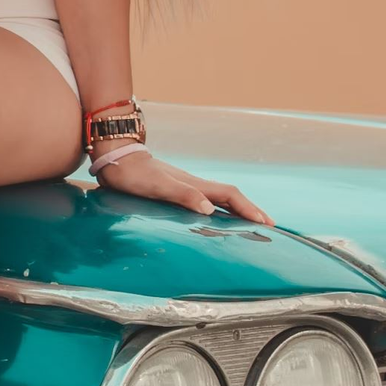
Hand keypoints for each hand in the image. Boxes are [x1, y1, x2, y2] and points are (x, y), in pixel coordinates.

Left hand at [95, 147, 267, 222]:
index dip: (248, 209)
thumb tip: (209, 210)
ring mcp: (186, 187)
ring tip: (249, 225)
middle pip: (230, 197)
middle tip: (268, 225)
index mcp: (195, 185)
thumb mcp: (158, 187)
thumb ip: (184, 195)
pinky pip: (205, 202)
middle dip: (250, 210)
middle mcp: (195, 185)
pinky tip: (215, 218)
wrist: (117, 159)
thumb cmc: (135, 175)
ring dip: (237, 211)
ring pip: (219, 199)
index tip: (266, 223)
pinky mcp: (176, 190)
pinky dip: (218, 211)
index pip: (230, 196)